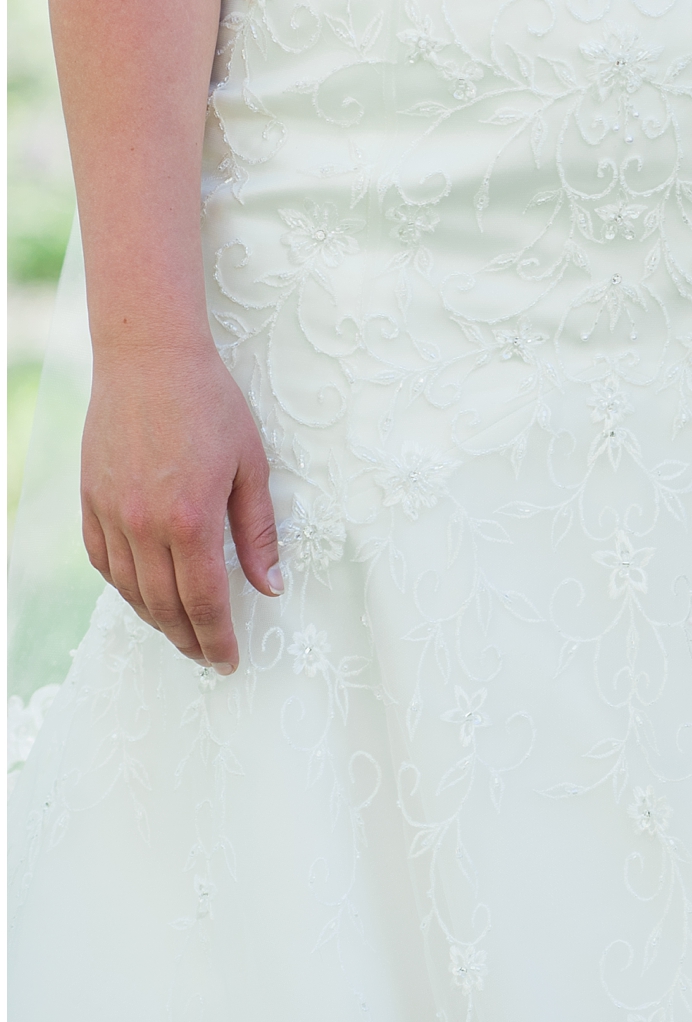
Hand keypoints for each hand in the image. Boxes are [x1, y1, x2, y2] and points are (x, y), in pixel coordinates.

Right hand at [80, 340, 280, 672]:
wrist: (150, 361)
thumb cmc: (212, 406)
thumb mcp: (251, 465)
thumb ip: (258, 531)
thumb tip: (271, 586)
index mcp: (191, 520)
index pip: (203, 601)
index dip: (217, 638)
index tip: (229, 660)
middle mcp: (143, 525)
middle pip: (163, 605)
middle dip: (188, 639)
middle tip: (208, 657)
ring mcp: (111, 514)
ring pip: (129, 589)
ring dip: (155, 618)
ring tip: (181, 632)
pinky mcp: (90, 501)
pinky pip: (102, 561)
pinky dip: (123, 586)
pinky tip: (142, 593)